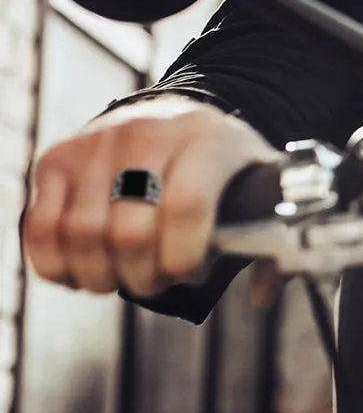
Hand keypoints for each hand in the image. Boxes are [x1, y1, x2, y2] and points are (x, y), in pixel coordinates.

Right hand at [24, 96, 278, 298]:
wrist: (176, 115)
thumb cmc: (220, 163)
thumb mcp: (256, 185)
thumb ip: (271, 240)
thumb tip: (263, 297)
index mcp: (209, 140)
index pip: (187, 208)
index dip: (186, 258)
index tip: (194, 270)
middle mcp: (150, 134)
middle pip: (130, 233)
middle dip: (145, 277)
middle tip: (158, 279)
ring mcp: (98, 143)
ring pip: (82, 236)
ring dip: (102, 276)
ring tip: (124, 275)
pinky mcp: (58, 157)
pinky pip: (41, 228)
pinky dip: (57, 264)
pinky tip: (84, 269)